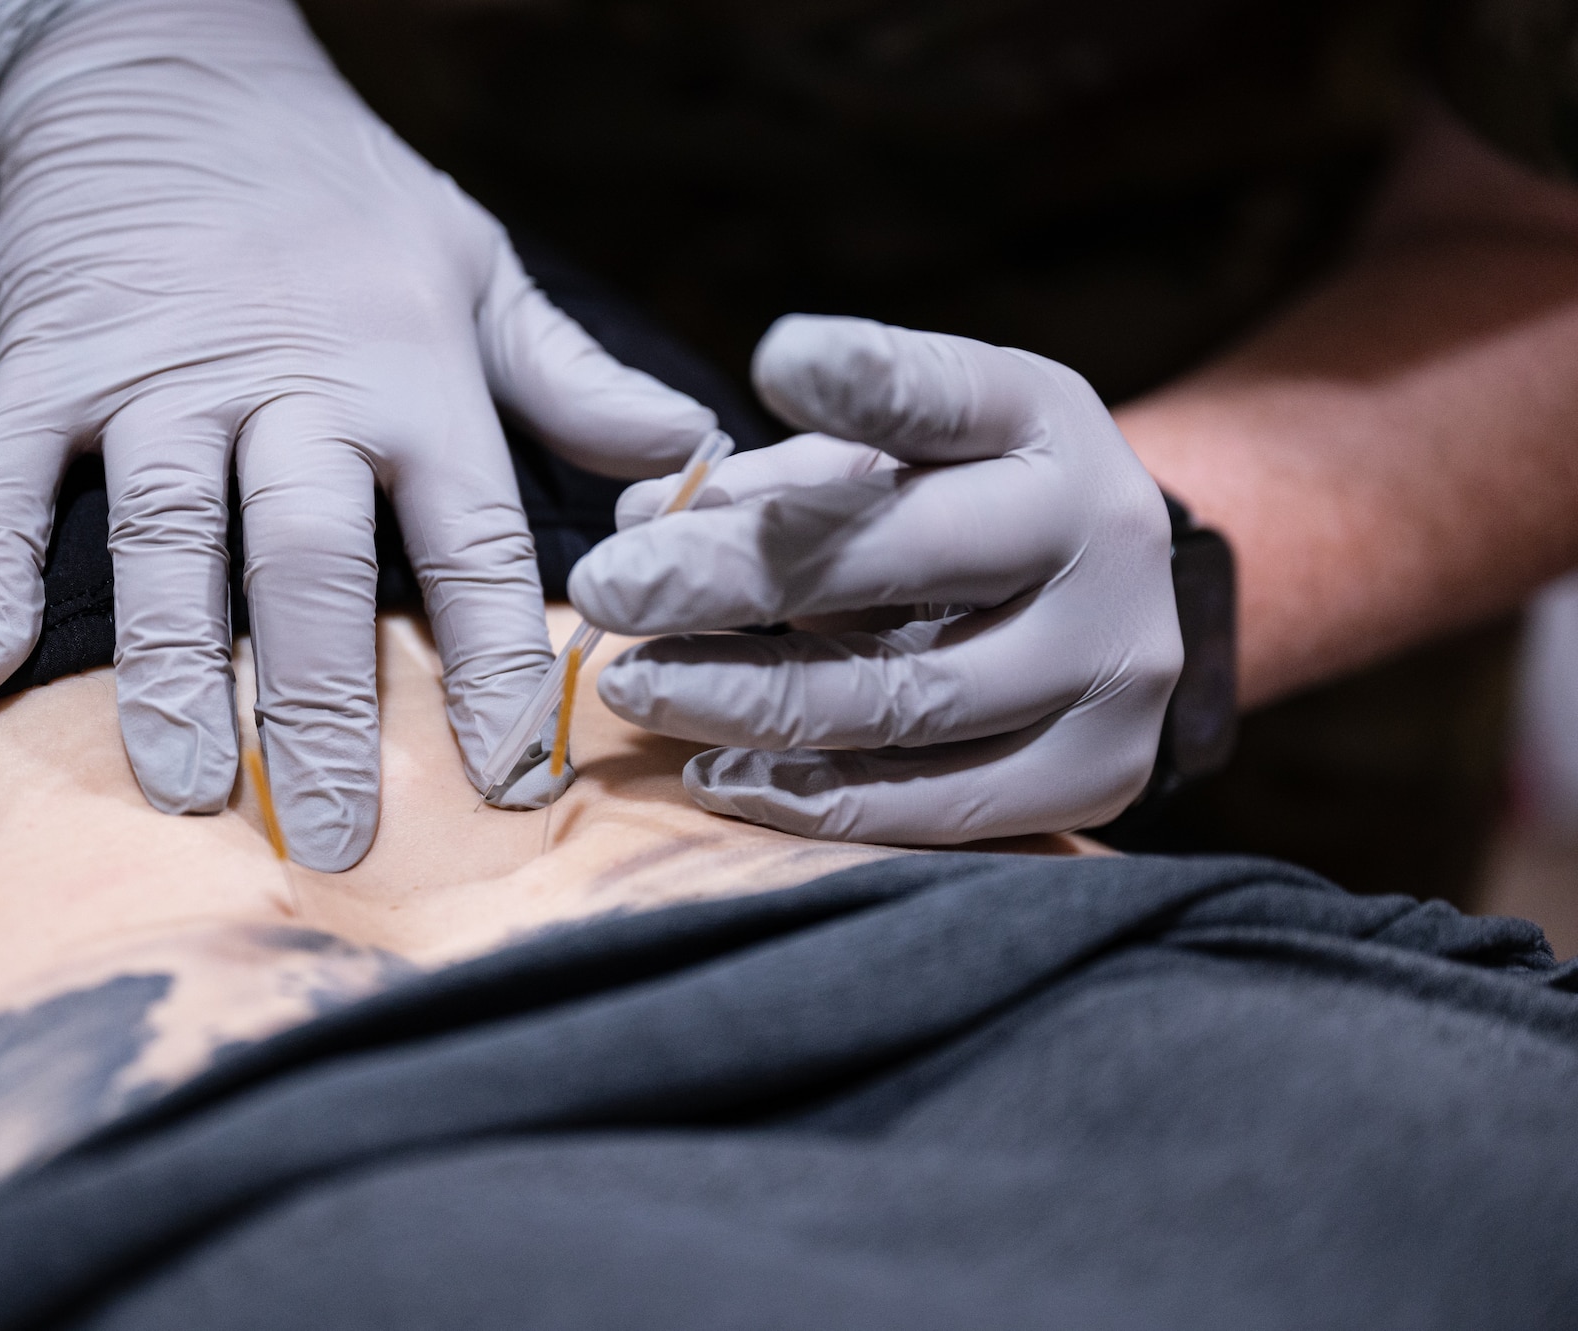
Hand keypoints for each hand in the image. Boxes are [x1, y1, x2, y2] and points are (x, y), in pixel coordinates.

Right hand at [0, 0, 713, 868]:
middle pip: (313, 568)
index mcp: (410, 379)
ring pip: (166, 540)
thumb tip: (690, 455)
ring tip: (188, 789)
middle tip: (341, 838)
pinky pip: (5, 477)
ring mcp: (160, 378)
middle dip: (327, 711)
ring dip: (170, 670)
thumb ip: (569, 381)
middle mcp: (290, 390)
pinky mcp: (48, 362)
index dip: (499, 671)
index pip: (472, 549)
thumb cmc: (343, 188)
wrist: (172, 62)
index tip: (514, 781)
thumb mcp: (478, 267)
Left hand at [567, 315, 1180, 843]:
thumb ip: (780, 477)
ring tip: (634, 688)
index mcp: (1044, 421)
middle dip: (731, 574)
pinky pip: (940, 806)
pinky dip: (815, 798)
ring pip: (907, 699)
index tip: (776, 358)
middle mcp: (1104, 530)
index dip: (865, 376)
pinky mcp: (1100, 771)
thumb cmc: (956, 510)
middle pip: (903, 557)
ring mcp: (1114, 660)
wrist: (1100, 609)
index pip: (948, 393)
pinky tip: (716, 776)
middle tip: (605, 588)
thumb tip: (640, 517)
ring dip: (747, 699)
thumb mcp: (888, 458)